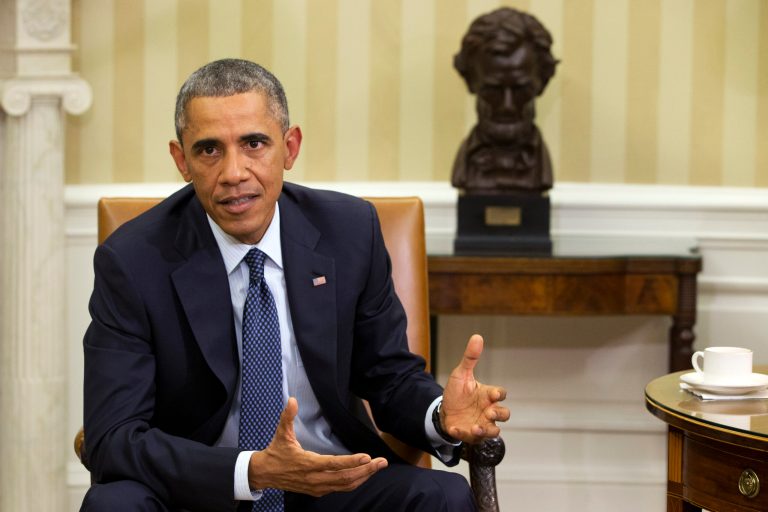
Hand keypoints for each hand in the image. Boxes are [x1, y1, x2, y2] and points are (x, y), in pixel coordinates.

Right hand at [248, 397, 387, 495]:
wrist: (265, 474)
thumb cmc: (276, 452)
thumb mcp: (281, 433)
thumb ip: (288, 416)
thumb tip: (292, 400)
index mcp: (307, 463)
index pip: (333, 464)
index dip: (351, 461)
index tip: (367, 456)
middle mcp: (314, 478)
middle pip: (345, 478)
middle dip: (366, 470)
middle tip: (382, 462)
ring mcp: (317, 487)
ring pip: (345, 485)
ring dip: (363, 477)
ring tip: (377, 467)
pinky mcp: (318, 490)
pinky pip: (340, 488)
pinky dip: (355, 482)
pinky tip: (364, 474)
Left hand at [441, 334, 508, 443]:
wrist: (443, 410)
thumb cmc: (457, 392)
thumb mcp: (461, 374)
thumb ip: (470, 357)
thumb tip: (477, 336)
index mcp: (487, 395)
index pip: (500, 394)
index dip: (499, 394)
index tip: (492, 393)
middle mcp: (488, 410)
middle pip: (505, 414)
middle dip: (499, 414)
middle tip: (489, 411)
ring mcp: (481, 424)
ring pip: (494, 431)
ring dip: (487, 430)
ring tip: (476, 427)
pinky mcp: (471, 435)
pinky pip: (473, 438)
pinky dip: (465, 434)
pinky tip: (456, 428)